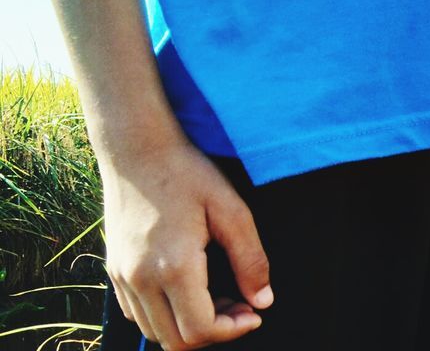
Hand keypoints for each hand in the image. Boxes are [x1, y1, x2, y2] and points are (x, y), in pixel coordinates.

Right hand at [101, 140, 272, 349]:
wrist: (137, 150)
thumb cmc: (188, 173)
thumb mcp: (232, 210)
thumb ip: (250, 260)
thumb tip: (263, 301)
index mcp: (174, 266)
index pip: (199, 329)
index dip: (232, 330)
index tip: (254, 313)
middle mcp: (141, 278)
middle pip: (176, 340)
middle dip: (214, 332)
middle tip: (241, 306)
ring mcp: (122, 276)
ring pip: (155, 331)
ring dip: (188, 326)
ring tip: (219, 298)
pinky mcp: (114, 270)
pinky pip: (136, 313)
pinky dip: (165, 315)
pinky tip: (190, 290)